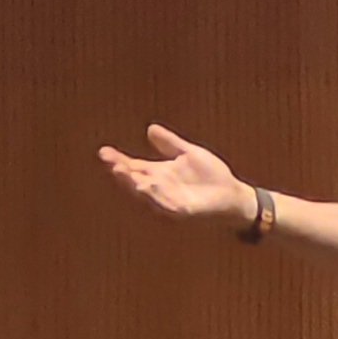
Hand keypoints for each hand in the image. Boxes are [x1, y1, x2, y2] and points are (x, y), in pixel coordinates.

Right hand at [99, 125, 251, 225]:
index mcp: (160, 174)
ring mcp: (170, 200)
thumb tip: (150, 128)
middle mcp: (161, 188)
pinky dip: (156, 195)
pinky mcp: (183, 210)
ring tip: (122, 172)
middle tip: (109, 162)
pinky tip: (147, 185)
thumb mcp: (189, 153)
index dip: (119, 160)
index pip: (135, 166)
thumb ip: (170, 143)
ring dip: (134, 183)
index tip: (104, 151)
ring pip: (148, 192)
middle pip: (136, 179)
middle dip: (122, 172)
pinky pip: (167, 203)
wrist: (233, 194)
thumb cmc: (212, 176)